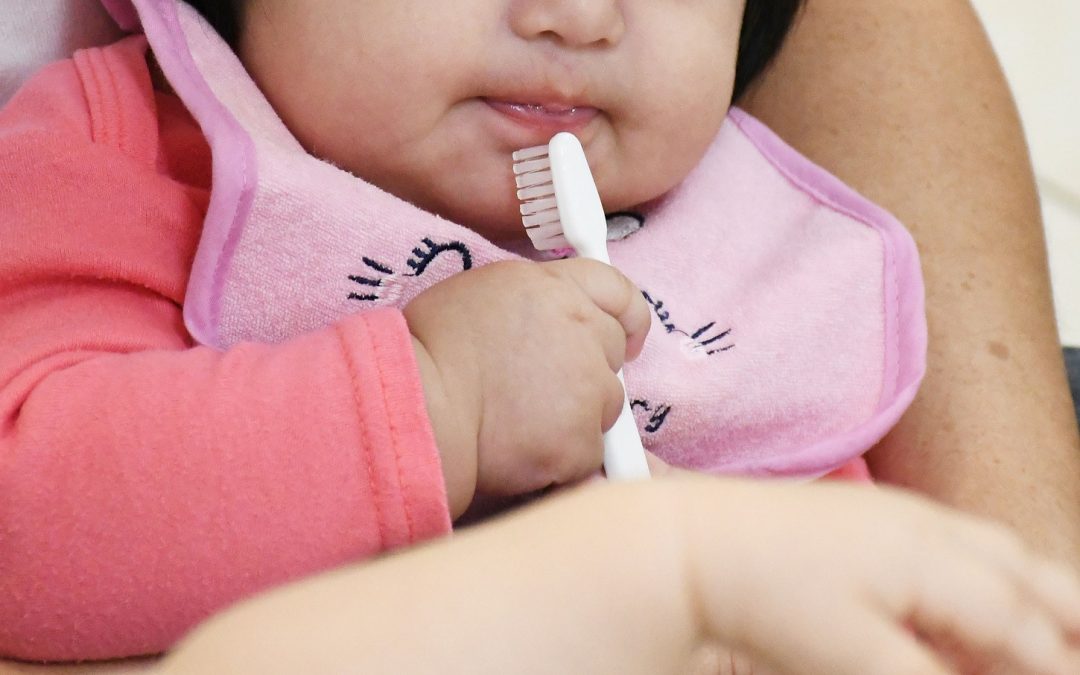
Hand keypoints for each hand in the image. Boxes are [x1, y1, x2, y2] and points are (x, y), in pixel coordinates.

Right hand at [404, 259, 650, 517]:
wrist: (415, 410)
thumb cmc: (426, 353)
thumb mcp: (479, 293)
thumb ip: (532, 303)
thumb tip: (552, 320)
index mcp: (552, 288)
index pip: (617, 291)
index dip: (626, 317)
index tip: (627, 338)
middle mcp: (580, 329)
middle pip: (612, 351)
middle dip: (587, 371)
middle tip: (537, 390)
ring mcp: (588, 387)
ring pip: (605, 407)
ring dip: (575, 417)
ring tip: (519, 422)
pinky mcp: (581, 441)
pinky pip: (587, 453)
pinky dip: (562, 458)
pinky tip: (521, 450)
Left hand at [671, 478, 1079, 673]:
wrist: (700, 542)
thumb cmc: (770, 594)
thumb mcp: (856, 658)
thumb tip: (972, 674)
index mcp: (932, 562)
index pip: (1020, 623)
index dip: (1053, 659)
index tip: (1064, 670)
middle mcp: (926, 527)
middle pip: (1022, 572)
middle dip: (1063, 613)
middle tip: (1075, 644)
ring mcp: (898, 513)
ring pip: (992, 548)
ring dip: (1028, 588)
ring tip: (1049, 626)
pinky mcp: (872, 514)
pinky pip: (953, 538)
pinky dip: (983, 571)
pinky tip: (972, 601)